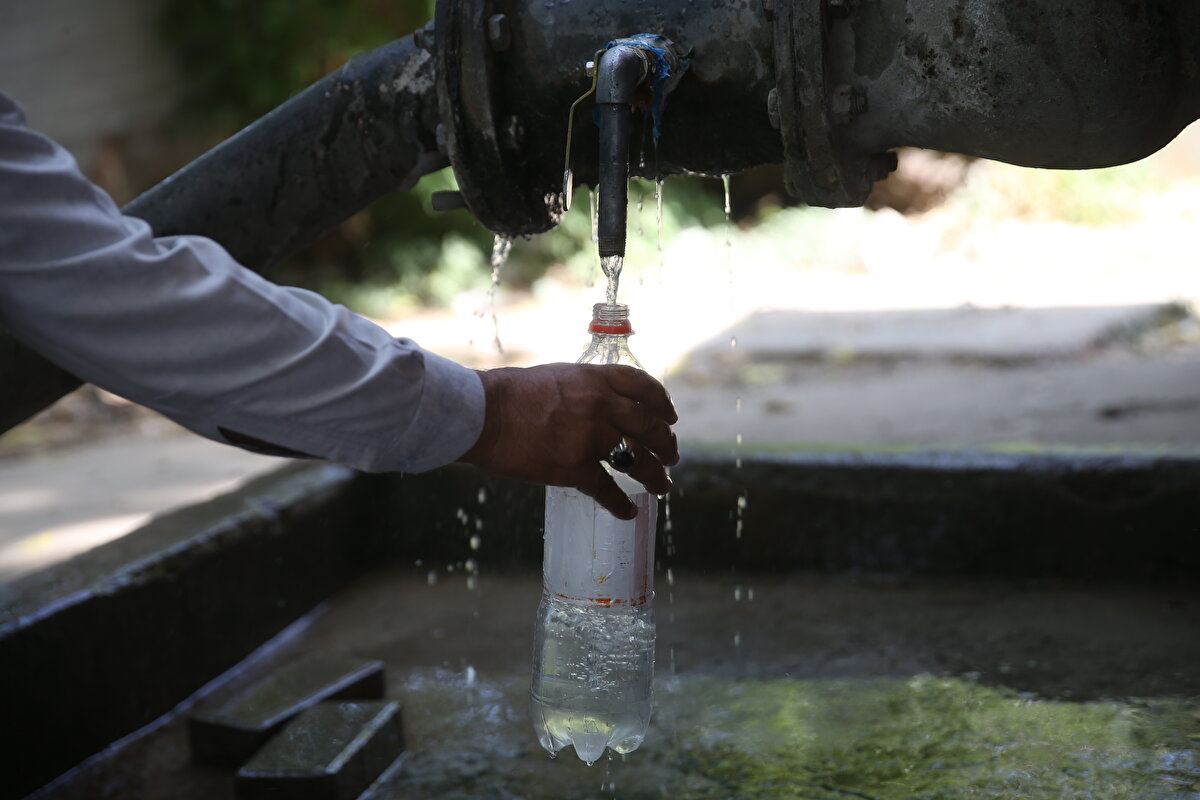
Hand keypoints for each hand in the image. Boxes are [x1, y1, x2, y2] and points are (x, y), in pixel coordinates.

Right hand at [459, 363, 679, 518]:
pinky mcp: (575, 468)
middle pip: (649, 426)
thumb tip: (599, 405)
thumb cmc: (508, 393)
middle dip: (666, 444)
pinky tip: (628, 512)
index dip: (662, 403)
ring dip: (655, 475)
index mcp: (596, 379)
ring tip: (663, 486)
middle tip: (672, 456)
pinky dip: (621, 504)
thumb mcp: (556, 376)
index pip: (643, 387)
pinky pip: (608, 490)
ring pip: (637, 460)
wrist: (482, 414)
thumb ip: (584, 389)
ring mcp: (590, 438)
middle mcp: (601, 406)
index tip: (670, 416)